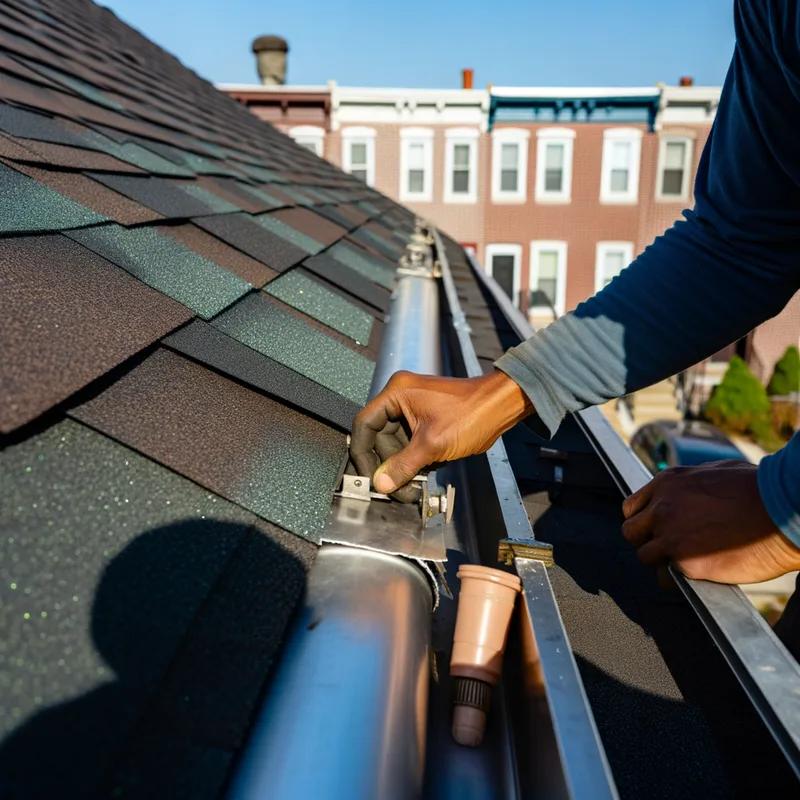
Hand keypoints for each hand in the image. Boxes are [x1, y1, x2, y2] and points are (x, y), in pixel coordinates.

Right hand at [350, 369, 532, 499]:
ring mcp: (413, 409)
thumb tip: (381, 482)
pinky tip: (423, 474)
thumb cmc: (473, 412)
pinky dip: (414, 461)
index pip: (365, 424)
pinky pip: (409, 444)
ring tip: (411, 486)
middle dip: (387, 465)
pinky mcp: (425, 421)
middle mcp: (401, 398)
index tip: (365, 474)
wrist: (501, 407)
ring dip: (401, 467)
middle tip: (393, 487)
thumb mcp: (432, 444)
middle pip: (379, 438)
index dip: (361, 452)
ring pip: (395, 444)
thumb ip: (403, 465)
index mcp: (397, 393)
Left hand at [622, 460, 799, 582]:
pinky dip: (676, 579)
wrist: (783, 510)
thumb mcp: (714, 472)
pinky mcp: (686, 563)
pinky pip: (667, 577)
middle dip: (645, 540)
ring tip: (682, 563)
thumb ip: (687, 486)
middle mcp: (662, 509)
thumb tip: (682, 494)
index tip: (654, 529)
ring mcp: (671, 536)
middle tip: (666, 548)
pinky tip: (694, 575)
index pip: (632, 508)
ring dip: (659, 562)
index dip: (643, 521)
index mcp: (666, 484)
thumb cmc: (758, 489)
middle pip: (631, 532)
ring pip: (645, 556)